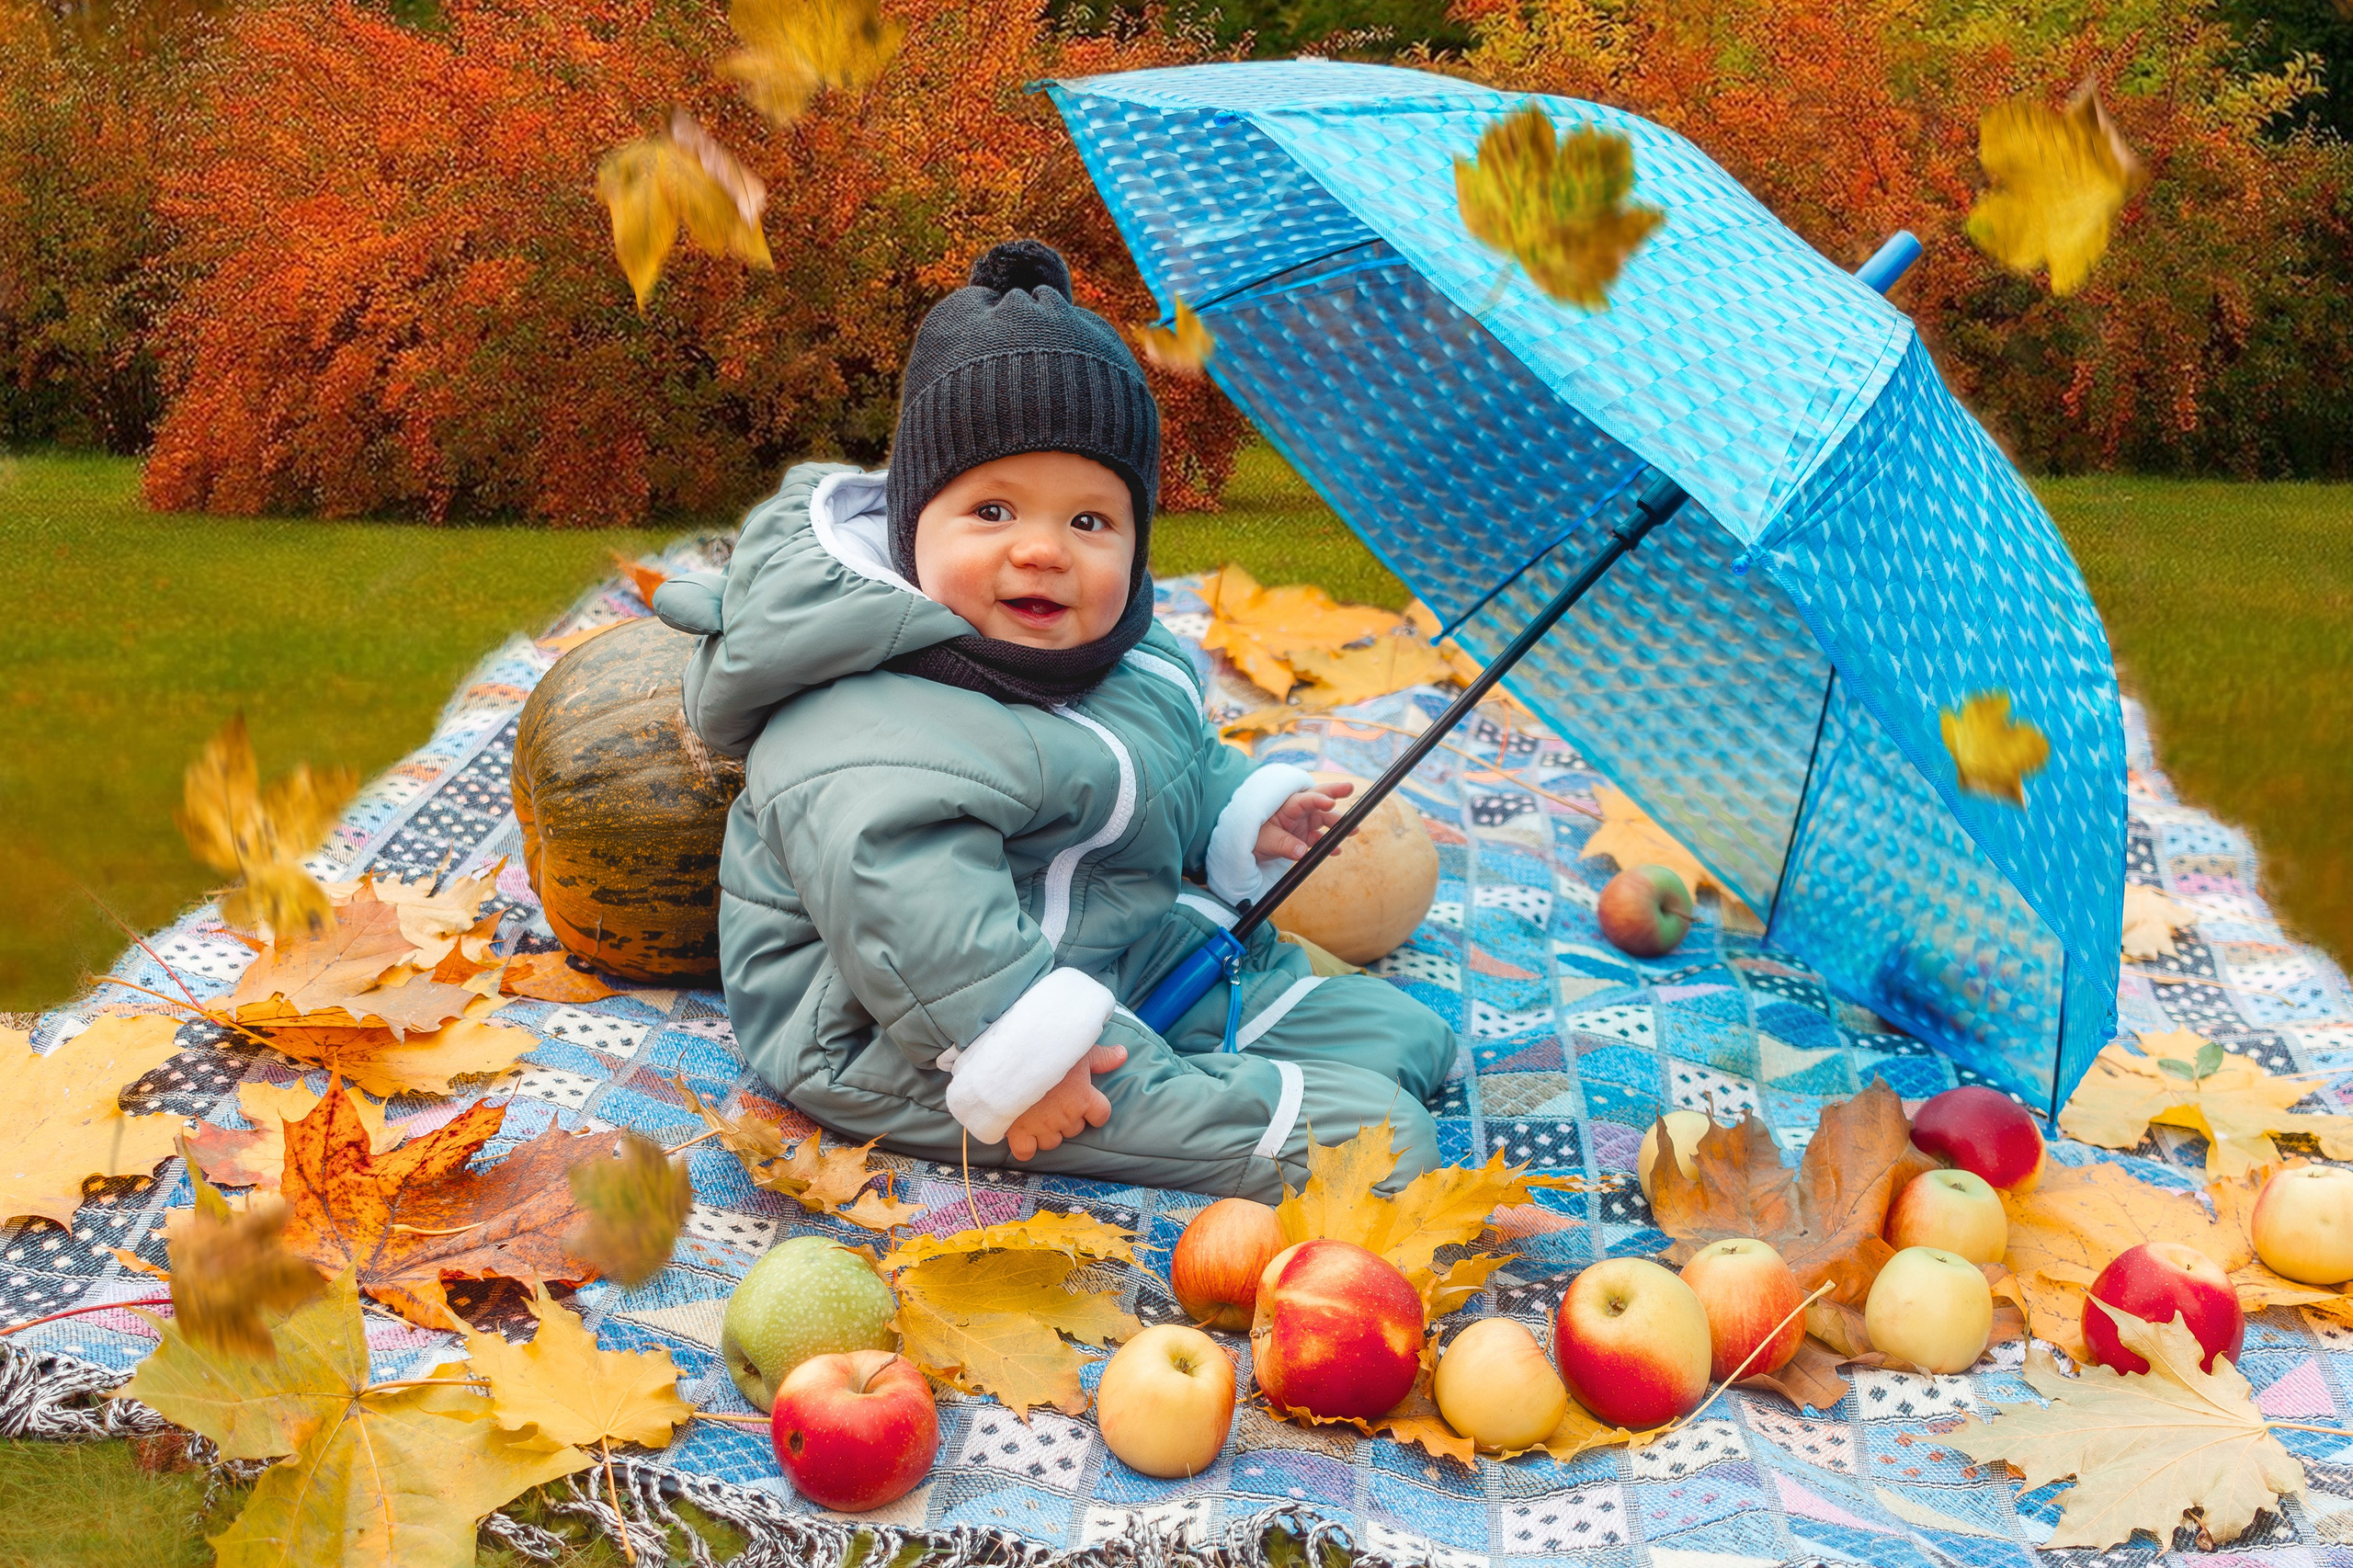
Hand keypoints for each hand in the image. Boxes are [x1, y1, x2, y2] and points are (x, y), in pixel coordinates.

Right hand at [1005, 1043, 1125, 1160]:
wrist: (1011, 1058)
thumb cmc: (1048, 1050)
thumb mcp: (1079, 1049)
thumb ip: (1102, 1057)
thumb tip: (1123, 1055)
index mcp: (1084, 1097)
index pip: (1101, 1115)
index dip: (1094, 1111)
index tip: (1085, 1102)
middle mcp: (1066, 1116)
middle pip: (1075, 1129)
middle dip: (1068, 1118)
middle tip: (1055, 1101)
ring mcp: (1043, 1127)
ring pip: (1053, 1142)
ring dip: (1048, 1132)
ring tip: (1039, 1115)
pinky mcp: (1020, 1132)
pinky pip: (1026, 1152)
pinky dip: (1025, 1146)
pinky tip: (1024, 1134)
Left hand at [1254, 782, 1353, 861]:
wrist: (1248, 848)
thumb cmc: (1253, 837)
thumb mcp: (1265, 840)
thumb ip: (1284, 844)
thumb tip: (1301, 852)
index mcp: (1286, 806)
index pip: (1304, 799)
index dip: (1318, 800)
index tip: (1330, 802)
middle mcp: (1297, 811)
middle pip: (1318, 798)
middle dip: (1335, 792)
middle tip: (1350, 787)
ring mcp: (1303, 823)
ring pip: (1324, 819)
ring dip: (1338, 824)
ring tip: (1353, 830)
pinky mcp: (1304, 836)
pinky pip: (1320, 838)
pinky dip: (1329, 844)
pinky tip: (1336, 851)